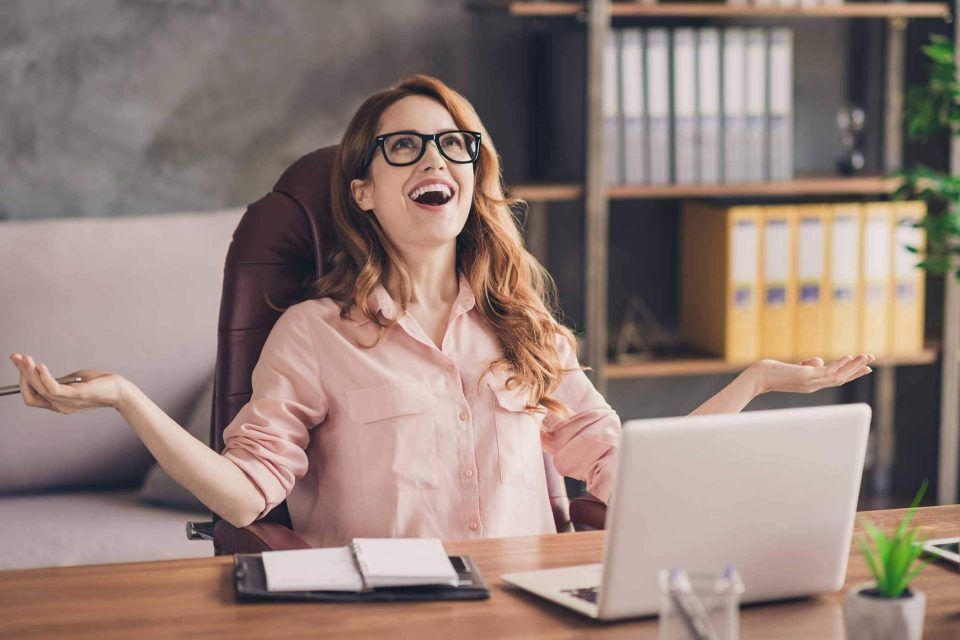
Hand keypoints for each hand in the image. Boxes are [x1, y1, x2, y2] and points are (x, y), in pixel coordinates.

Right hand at [9, 352, 126, 413]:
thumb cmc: (101, 385)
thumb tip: (42, 371)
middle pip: (30, 393)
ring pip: (39, 389)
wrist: (121, 391)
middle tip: (16, 357)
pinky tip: (40, 366)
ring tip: (25, 359)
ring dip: (29, 372)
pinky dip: (44, 377)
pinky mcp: (76, 395)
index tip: (20, 364)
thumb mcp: (75, 381)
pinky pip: (53, 388)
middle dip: (21, 374)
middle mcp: (59, 406)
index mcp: (58, 403)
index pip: (31, 397)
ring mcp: (67, 403)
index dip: (22, 382)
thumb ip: (59, 380)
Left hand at [751, 354, 875, 394]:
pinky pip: (828, 372)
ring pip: (838, 376)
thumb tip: (816, 361)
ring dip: (854, 366)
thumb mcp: (793, 368)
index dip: (850, 374)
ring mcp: (811, 383)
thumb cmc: (770, 373)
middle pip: (841, 378)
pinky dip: (840, 365)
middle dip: (857, 370)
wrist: (757, 378)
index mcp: (812, 385)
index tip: (864, 368)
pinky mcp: (806, 377)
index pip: (835, 379)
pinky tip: (849, 357)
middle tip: (872, 361)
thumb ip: (807, 366)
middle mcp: (814, 386)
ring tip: (867, 357)